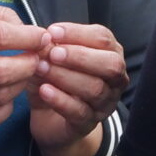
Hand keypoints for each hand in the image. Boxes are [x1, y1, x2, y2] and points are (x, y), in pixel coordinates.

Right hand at [0, 0, 45, 130]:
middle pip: (1, 72)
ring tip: (23, 73)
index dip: (28, 37)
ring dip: (20, 85)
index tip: (42, 36)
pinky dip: (4, 109)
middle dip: (28, 64)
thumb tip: (28, 32)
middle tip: (37, 57)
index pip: (0, 36)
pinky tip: (6, 95)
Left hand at [29, 21, 129, 155]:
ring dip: (66, 76)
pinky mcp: (88, 124)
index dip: (78, 33)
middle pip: (111, 64)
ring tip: (42, 69)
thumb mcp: (51, 58)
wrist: (49, 117)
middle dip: (80, 56)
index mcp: (109, 54)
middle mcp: (114, 79)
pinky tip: (44, 90)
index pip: (103, 39)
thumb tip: (45, 38)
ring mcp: (105, 104)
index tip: (52, 32)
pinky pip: (79, 112)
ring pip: (95, 89)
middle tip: (53, 53)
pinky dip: (60, 100)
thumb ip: (51, 46)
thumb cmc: (54, 78)